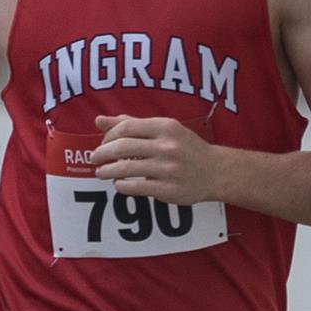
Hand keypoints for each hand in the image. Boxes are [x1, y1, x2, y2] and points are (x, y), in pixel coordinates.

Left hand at [91, 115, 217, 203]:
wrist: (216, 171)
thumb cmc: (185, 147)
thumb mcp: (164, 129)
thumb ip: (132, 124)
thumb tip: (99, 120)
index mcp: (166, 127)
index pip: (126, 128)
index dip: (108, 136)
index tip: (103, 143)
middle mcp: (167, 147)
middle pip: (122, 148)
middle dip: (102, 154)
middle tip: (94, 159)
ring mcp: (167, 169)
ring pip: (125, 169)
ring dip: (107, 171)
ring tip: (101, 173)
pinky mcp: (167, 190)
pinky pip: (135, 188)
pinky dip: (121, 186)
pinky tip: (118, 184)